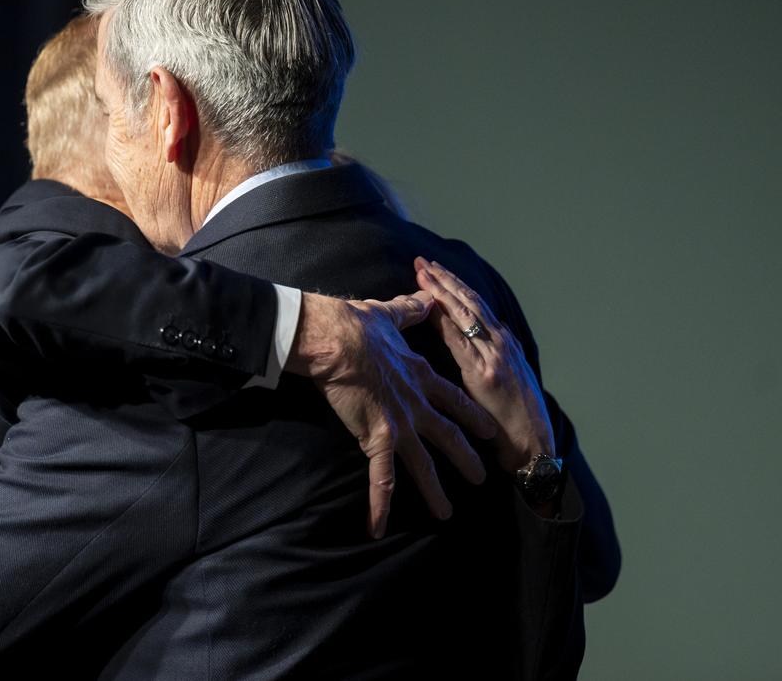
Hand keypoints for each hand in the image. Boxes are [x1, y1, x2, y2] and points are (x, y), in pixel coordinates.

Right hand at [288, 291, 497, 538]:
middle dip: (466, 457)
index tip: (487, 429)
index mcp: (419, 375)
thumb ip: (409, 309)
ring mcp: (399, 424)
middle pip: (448, 435)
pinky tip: (377, 529)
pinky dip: (379, 506)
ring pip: (423, 464)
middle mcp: (416, 403)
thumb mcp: (389, 314)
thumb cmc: (356, 324)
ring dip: (435, 490)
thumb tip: (424, 294)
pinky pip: (380, 480)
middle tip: (482, 477)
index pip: (454, 399)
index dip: (472, 415)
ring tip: (447, 512)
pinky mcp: (376, 438)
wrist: (337, 338)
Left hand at [414, 258, 554, 472]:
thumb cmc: (516, 419)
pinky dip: (445, 321)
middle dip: (444, 280)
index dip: (454, 286)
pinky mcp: (486, 373)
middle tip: (421, 260)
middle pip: (469, 302)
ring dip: (442, 291)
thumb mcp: (508, 379)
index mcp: (505, 344)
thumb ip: (492, 356)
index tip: (433, 270)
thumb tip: (476, 335)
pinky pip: (460, 341)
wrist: (533, 445)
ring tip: (423, 273)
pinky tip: (430, 307)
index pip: (475, 306)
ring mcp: (495, 356)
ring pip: (465, 314)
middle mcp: (501, 343)